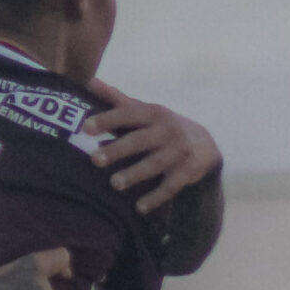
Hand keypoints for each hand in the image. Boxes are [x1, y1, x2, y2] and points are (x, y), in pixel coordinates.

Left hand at [85, 81, 221, 214]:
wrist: (204, 143)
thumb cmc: (161, 126)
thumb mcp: (143, 110)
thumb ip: (116, 99)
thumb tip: (90, 81)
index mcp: (153, 113)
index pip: (128, 114)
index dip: (107, 119)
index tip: (85, 128)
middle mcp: (167, 130)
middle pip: (139, 141)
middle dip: (117, 150)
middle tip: (94, 160)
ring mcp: (179, 151)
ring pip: (155, 164)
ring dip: (135, 174)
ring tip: (114, 184)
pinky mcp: (187, 171)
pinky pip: (171, 186)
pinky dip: (156, 197)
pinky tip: (140, 208)